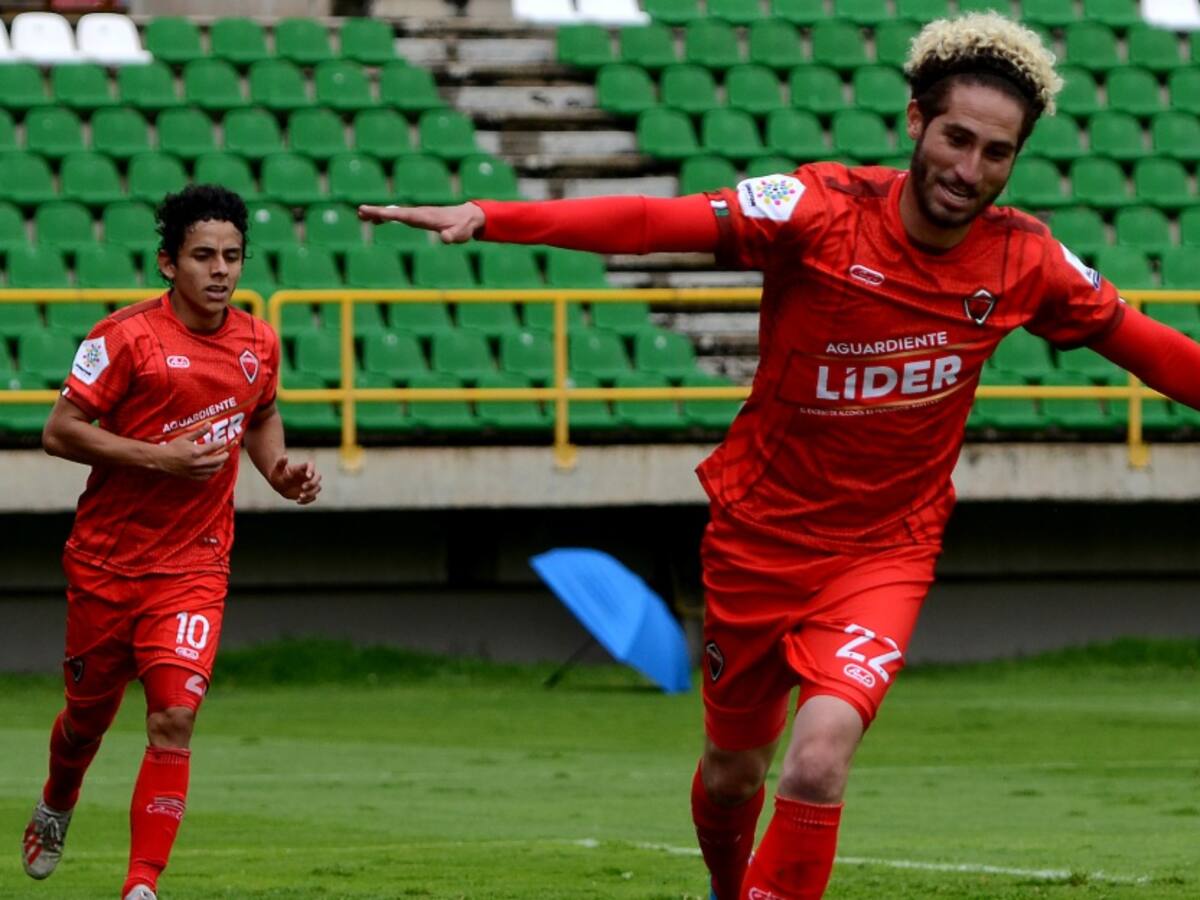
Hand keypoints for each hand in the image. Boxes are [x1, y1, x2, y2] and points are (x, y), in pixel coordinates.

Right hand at [155, 425, 229, 480]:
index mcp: (196, 452)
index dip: (221, 443)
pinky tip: (212, 469)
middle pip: (217, 461)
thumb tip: (209, 424)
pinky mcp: (192, 476)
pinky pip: (206, 477)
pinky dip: (211, 473)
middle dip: (224, 456)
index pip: (214, 447)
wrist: (161, 459)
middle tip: (226, 453)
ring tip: (220, 461)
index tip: (223, 441)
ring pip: (213, 470)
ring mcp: (195, 471)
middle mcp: (197, 463)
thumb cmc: (173, 447)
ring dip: (219, 465)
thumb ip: (199, 432)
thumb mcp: (186, 437)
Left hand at [268, 456, 320, 504]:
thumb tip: (284, 456)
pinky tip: (298, 501)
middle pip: (318, 477)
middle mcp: (308, 476)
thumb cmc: (278, 474)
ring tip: (300, 496)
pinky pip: (313, 497)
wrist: (279, 484)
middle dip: (312, 483)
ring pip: (317, 488)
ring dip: (311, 493)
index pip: (311, 465)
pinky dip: (307, 500)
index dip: (311, 470)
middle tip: (302, 487)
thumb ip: (281, 463)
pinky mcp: (308, 493)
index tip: (307, 476)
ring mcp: (309, 485)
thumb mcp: (277, 469)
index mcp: (302, 468)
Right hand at [356, 202, 484, 243]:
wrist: (468, 217)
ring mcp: (417, 214)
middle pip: (394, 211)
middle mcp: (418, 213)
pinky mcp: (418, 217)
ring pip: (394, 213)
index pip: (403, 215)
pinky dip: (387, 217)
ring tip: (361, 215)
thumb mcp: (460, 234)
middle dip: (377, 212)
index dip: (388, 214)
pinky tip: (377, 221)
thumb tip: (446, 239)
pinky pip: (399, 216)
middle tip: (360, 211)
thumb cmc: (463, 227)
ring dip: (378, 213)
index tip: (375, 213)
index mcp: (425, 216)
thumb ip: (453, 236)